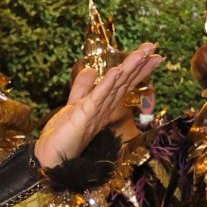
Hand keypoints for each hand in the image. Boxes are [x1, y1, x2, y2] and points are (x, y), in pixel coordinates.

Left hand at [33, 44, 164, 167]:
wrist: (51, 158)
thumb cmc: (63, 136)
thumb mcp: (74, 105)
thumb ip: (83, 87)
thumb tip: (91, 68)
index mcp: (104, 105)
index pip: (124, 83)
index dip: (137, 68)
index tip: (151, 54)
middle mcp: (105, 108)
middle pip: (125, 82)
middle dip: (140, 64)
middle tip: (155, 48)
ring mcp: (97, 112)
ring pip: (117, 86)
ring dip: (130, 68)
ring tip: (143, 53)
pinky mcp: (85, 116)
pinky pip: (98, 97)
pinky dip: (108, 83)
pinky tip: (117, 70)